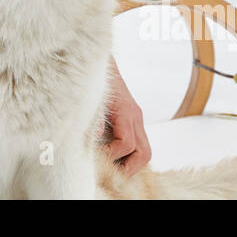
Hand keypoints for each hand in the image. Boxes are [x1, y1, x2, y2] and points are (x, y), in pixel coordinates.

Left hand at [104, 59, 149, 175]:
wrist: (103, 61)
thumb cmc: (98, 79)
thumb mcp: (94, 97)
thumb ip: (94, 118)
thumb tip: (91, 138)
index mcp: (126, 112)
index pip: (126, 143)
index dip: (113, 154)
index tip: (98, 157)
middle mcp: (135, 117)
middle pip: (144, 152)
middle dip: (131, 168)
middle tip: (113, 175)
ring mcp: (137, 119)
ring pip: (145, 150)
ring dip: (132, 164)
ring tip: (115, 170)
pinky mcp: (133, 119)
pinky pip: (139, 142)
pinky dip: (130, 154)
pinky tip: (116, 158)